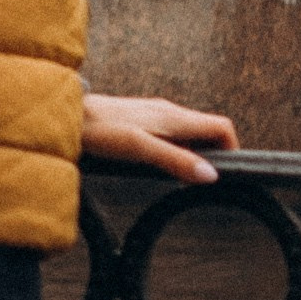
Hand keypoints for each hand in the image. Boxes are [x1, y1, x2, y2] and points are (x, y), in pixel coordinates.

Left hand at [79, 95, 237, 183]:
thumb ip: (175, 160)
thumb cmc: (99, 129)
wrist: (68, 115)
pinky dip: (177, 155)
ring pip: (190, 136)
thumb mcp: (139, 148)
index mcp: (174, 117)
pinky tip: (160, 171)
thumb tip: (210, 175)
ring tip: (184, 183)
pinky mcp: (141, 123)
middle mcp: (169, 113)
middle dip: (215, 157)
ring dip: (195, 158)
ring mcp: (155, 117)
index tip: (228, 175)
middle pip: (208, 132)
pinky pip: (171, 138)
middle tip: (206, 186)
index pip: (221, 127)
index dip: (232, 150)